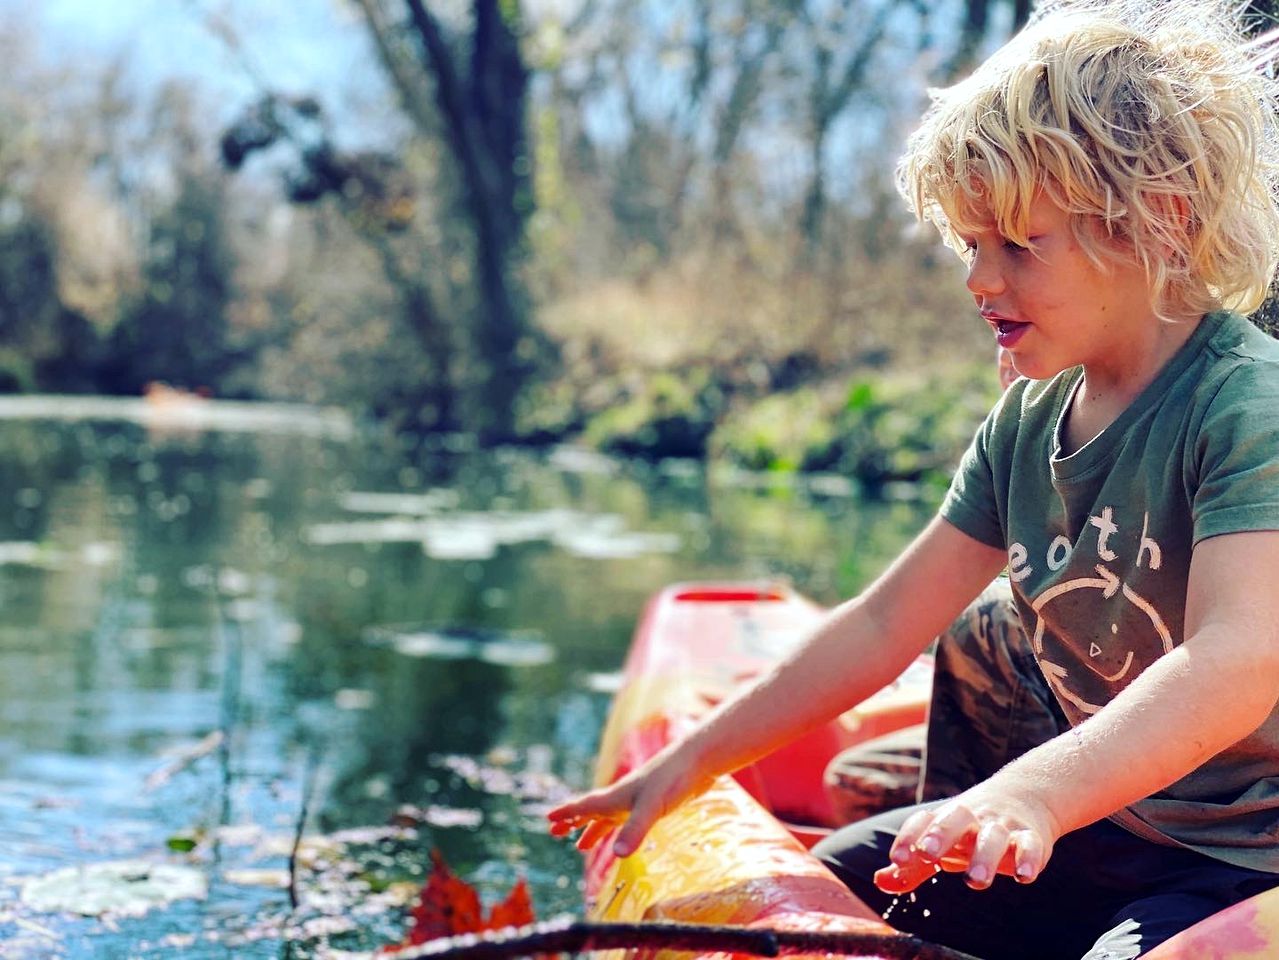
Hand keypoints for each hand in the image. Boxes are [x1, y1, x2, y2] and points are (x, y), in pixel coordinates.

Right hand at [546, 748, 712, 857]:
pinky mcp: (654, 802)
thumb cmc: (674, 779)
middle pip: (592, 811)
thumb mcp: (652, 807)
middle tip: (555, 832)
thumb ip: (635, 830)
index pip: (585, 805)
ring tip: (582, 845)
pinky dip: (617, 828)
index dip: (567, 812)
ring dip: (594, 829)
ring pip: (609, 816)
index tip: (548, 819)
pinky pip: (626, 818)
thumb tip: (616, 856)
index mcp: (617, 796)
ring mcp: (639, 799)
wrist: (698, 759)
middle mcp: (624, 796)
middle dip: (574, 822)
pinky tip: (621, 834)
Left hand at [873, 783, 1060, 893]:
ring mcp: (1002, 826)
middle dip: (941, 834)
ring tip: (975, 879)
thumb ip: (913, 867)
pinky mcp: (1031, 837)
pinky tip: (1023, 876)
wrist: (1024, 795)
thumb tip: (880, 881)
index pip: (923, 820)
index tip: (897, 860)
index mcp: (946, 818)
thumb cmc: (971, 829)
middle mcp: (973, 819)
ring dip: (984, 855)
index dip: (908, 838)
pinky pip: (1031, 845)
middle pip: (956, 818)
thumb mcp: (941, 843)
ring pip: (993, 835)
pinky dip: (1029, 859)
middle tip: (929, 853)